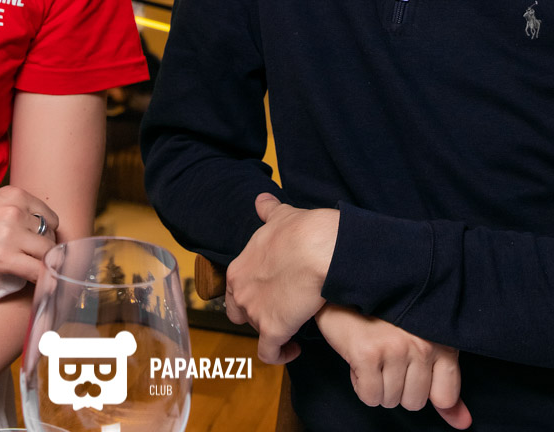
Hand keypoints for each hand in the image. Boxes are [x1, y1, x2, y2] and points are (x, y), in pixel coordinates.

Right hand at [0, 185, 59, 282]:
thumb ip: (9, 211)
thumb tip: (27, 228)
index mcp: (14, 195)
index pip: (49, 217)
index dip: (48, 235)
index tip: (42, 248)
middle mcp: (16, 210)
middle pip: (51, 236)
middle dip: (47, 252)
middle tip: (37, 265)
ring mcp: (11, 233)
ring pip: (48, 254)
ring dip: (44, 266)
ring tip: (36, 276)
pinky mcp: (3, 257)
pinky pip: (37, 271)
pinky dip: (42, 281)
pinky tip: (38, 287)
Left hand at [225, 192, 337, 364]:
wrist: (319, 249)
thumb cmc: (302, 231)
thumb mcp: (281, 217)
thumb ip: (268, 211)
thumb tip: (262, 200)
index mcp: (238, 268)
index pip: (235, 289)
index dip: (253, 293)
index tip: (272, 293)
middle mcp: (239, 292)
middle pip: (241, 313)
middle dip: (258, 314)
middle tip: (282, 309)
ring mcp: (254, 313)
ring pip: (257, 331)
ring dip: (273, 331)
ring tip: (293, 325)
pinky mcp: (272, 330)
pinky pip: (269, 353)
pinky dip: (280, 354)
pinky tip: (294, 348)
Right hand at [316, 304, 471, 428]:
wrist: (347, 291)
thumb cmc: (386, 321)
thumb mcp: (424, 348)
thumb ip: (443, 387)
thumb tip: (463, 424)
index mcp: (441, 342)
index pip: (445, 396)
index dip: (424, 391)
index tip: (411, 370)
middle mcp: (422, 345)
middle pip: (414, 402)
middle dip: (397, 388)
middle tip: (387, 358)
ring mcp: (395, 349)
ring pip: (390, 401)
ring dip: (377, 386)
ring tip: (374, 356)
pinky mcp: (368, 354)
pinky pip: (370, 396)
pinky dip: (361, 385)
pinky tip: (361, 360)